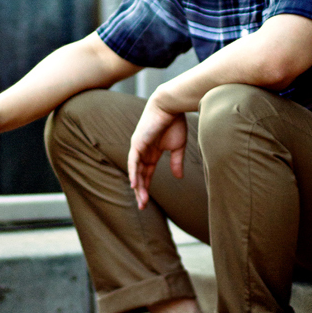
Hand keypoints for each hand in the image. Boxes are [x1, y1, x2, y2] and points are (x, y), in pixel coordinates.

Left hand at [128, 94, 186, 209]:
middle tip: (143, 207)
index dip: (146, 187)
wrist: (170, 105)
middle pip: (139, 175)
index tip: (147, 201)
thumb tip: (178, 177)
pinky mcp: (137, 142)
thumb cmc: (175, 122)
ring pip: (136, 171)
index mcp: (152, 152)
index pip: (147, 173)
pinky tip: (134, 185)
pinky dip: (134, 173)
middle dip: (141, 191)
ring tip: (142, 201)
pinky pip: (134, 161)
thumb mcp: (178, 146)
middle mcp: (143, 151)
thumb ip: (176, 161)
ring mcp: (138, 147)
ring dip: (138, 186)